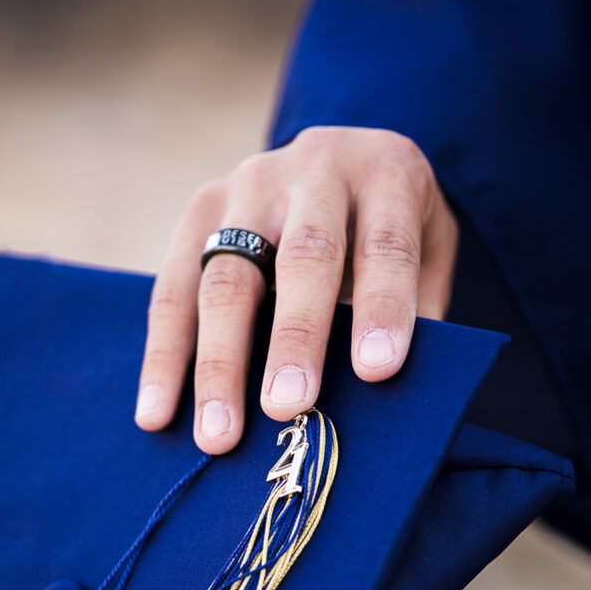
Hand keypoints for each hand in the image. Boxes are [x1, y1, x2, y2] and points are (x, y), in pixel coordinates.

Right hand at [134, 126, 457, 452]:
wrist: (349, 155)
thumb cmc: (398, 227)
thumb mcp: (432, 249)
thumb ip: (419, 309)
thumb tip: (393, 395)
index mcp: (386, 174)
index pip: (385, 246)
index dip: (382, 308)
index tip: (376, 372)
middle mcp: (314, 171)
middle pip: (303, 258)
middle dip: (294, 338)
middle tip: (287, 407)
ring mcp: (249, 185)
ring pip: (227, 277)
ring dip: (219, 362)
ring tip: (219, 433)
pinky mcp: (199, 209)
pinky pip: (173, 288)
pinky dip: (165, 355)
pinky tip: (158, 412)